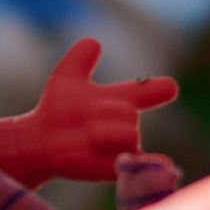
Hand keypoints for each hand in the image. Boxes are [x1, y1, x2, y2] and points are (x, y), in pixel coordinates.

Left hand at [0, 36, 178, 187]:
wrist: (39, 140)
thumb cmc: (55, 109)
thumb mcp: (65, 79)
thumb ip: (79, 59)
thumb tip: (93, 42)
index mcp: (118, 99)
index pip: (144, 92)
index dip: (158, 89)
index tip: (170, 87)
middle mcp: (124, 122)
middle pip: (128, 113)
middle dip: (105, 111)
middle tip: (82, 117)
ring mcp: (121, 146)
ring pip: (129, 135)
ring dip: (106, 132)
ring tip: (87, 135)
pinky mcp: (114, 167)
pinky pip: (139, 164)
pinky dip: (151, 164)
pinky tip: (164, 164)